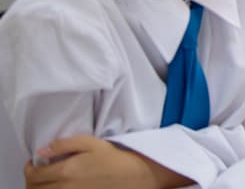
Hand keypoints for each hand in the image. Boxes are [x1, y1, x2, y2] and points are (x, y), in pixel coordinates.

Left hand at [24, 135, 189, 188]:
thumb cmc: (115, 158)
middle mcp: (64, 188)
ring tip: (46, 182)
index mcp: (66, 170)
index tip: (34, 163)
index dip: (29, 168)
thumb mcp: (91, 143)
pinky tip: (58, 188)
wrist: (134, 175)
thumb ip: (64, 144)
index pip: (33, 175)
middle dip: (31, 180)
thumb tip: (41, 151)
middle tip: (38, 172)